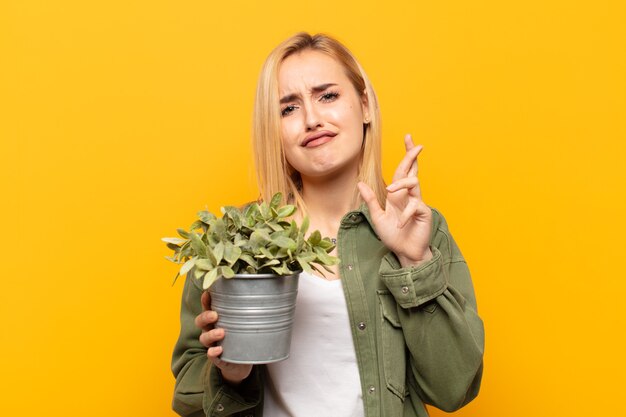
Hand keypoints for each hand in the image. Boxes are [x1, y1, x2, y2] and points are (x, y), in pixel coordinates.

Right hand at [195, 290, 251, 384]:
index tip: (208, 293)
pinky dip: (213, 353)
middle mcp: (212, 330)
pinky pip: (211, 355)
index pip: (208, 307)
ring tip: (221, 332)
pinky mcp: (218, 359)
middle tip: (215, 315)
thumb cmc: (245, 338)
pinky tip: (219, 350)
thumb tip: (277, 296)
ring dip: (211, 334)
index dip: (205, 300)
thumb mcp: (247, 323)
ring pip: (204, 338)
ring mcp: (213, 344)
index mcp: (218, 319)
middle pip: (201, 321)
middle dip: (206, 316)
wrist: (242, 364)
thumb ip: (255, 311)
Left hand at [357, 133, 432, 266]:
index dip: (406, 154)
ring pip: (413, 183)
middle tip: (417, 145)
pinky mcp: (424, 213)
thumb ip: (371, 200)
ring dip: (401, 184)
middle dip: (413, 156)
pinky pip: (414, 206)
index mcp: (398, 195)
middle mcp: (409, 196)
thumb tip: (360, 183)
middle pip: (412, 170)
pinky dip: (404, 214)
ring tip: (390, 192)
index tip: (408, 137)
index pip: (403, 170)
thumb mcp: (377, 217)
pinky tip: (399, 224)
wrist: (405, 253)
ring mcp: (418, 203)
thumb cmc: (393, 236)